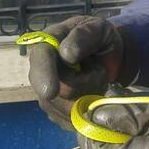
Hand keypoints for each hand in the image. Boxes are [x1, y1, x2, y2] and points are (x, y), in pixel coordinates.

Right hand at [27, 15, 137, 129]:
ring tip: (95, 77)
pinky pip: (71, 120)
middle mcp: (40, 70)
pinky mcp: (56, 112)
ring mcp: (46, 93)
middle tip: (97, 67)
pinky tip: (91, 93)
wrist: (108, 55)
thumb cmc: (100, 38)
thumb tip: (67, 55)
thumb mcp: (97, 28)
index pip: (40, 59)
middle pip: (53, 92)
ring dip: (88, 95)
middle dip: (83, 84)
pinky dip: (87, 109)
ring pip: (65, 108)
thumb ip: (84, 35)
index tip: (50, 92)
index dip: (44, 75)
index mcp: (47, 44)